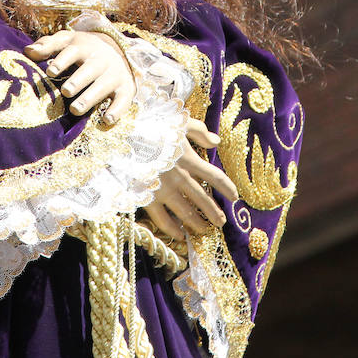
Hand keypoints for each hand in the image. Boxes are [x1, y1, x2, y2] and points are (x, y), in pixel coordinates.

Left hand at [24, 29, 135, 123]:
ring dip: (91, 97)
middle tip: (66, 91)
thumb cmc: (82, 49)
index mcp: (83, 47)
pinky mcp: (125, 88)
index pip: (73, 52)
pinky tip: (107, 119)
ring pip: (103, 85)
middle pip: (89, 69)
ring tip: (75, 110)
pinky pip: (123, 100)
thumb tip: (28, 52)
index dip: (62, 60)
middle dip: (78, 80)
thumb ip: (47, 45)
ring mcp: (114, 74)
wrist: (118, 50)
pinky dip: (117, 110)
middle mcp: (100, 60)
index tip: (51, 71)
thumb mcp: (66, 41)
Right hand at [143, 118, 237, 240]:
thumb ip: (199, 130)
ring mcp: (164, 190)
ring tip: (204, 230)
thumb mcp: (177, 122)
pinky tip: (180, 236)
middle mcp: (180, 177)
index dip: (227, 188)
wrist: (122, 136)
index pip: (215, 177)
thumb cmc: (150, 125)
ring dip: (197, 223)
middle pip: (203, 199)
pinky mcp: (148, 197)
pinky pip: (163, 220)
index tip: (235, 197)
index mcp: (189, 158)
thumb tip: (216, 142)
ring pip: (186, 212)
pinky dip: (173, 230)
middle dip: (214, 212)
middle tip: (221, 222)